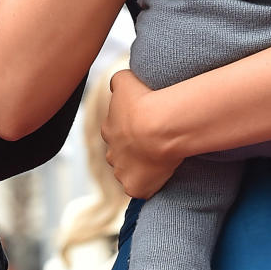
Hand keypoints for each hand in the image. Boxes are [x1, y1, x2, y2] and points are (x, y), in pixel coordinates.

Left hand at [101, 70, 181, 198]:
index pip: (116, 131)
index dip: (131, 129)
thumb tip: (117, 83)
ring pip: (129, 172)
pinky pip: (141, 190)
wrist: (160, 125)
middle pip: (120, 154)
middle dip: (133, 151)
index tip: (146, 126)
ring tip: (160, 160)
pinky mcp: (135, 188)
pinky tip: (162, 176)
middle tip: (153, 144)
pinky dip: (150, 185)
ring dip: (141, 168)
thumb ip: (118, 81)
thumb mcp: (125, 79)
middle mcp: (111, 153)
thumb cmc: (145, 100)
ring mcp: (122, 172)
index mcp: (108, 129)